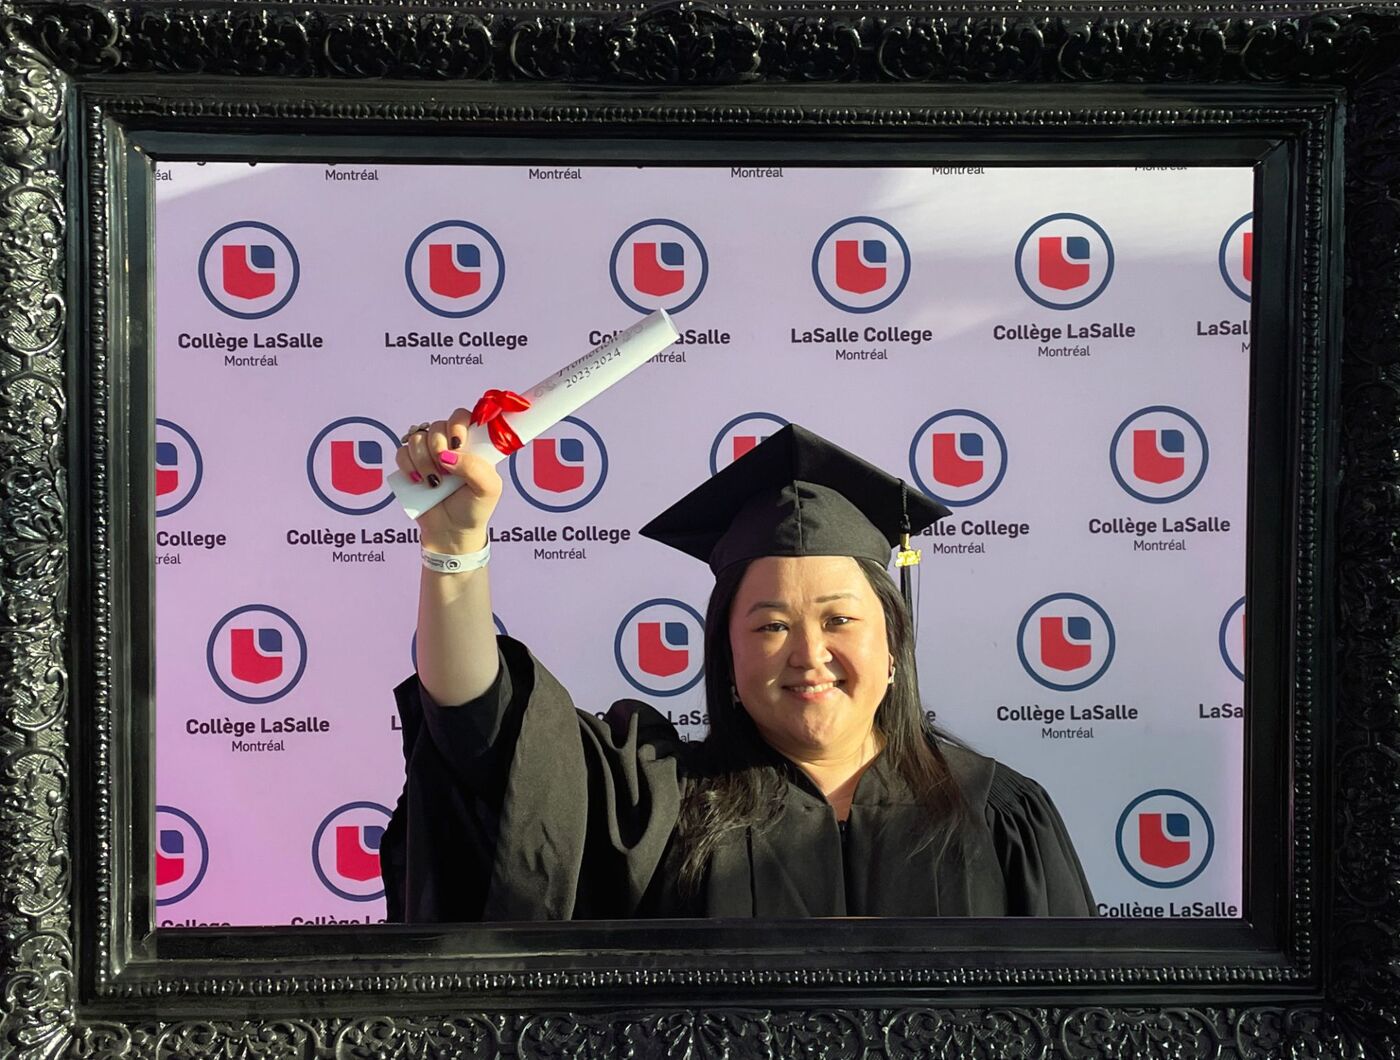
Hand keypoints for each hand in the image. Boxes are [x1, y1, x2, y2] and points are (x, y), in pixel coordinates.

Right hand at [395, 410, 502, 552]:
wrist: (451, 532)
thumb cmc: (474, 508)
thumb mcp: (488, 489)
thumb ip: (474, 468)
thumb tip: (447, 456)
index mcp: (472, 444)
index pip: (462, 416)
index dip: (456, 424)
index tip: (457, 443)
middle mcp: (449, 445)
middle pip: (436, 425)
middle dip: (437, 447)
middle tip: (445, 471)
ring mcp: (428, 453)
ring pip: (416, 437)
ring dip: (423, 460)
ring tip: (434, 483)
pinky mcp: (411, 465)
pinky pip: (401, 451)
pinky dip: (407, 464)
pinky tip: (418, 481)